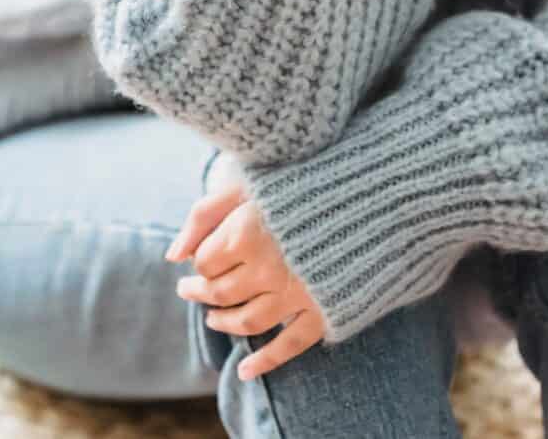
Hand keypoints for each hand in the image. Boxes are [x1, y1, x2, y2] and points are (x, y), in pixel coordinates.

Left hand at [165, 157, 328, 381]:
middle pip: (220, 292)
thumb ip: (204, 215)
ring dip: (225, 323)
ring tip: (213, 318)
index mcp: (246, 233)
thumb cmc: (303, 177)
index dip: (198, 263)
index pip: (205, 262)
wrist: (374, 190)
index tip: (197, 259)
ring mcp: (296, 294)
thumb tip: (172, 256)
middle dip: (201, 293)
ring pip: (247, 321)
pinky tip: (246, 370)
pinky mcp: (323, 310)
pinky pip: (289, 345)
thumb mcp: (247, 181)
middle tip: (190, 290)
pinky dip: (265, 361)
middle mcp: (267, 268)